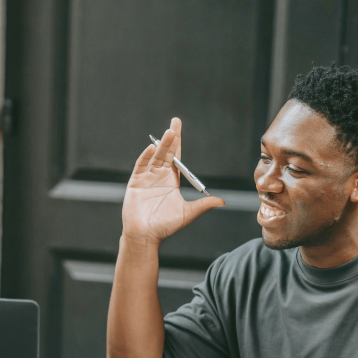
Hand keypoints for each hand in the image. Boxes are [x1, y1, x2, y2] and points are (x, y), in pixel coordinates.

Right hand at [122, 117, 224, 245]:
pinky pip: (141, 166)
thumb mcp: (187, 214)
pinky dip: (146, 157)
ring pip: (155, 157)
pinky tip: (152, 149)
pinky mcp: (135, 183)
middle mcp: (159, 176)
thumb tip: (222, 201)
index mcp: (172, 181)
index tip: (179, 128)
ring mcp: (147, 178)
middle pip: (166, 152)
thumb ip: (203, 205)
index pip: (177, 157)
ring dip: (162, 145)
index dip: (178, 143)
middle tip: (175, 122)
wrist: (145, 236)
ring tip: (169, 133)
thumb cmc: (165, 227)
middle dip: (171, 137)